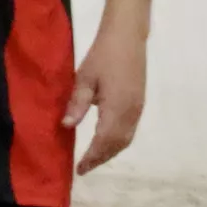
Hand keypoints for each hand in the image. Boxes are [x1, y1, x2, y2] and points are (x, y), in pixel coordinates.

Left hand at [67, 28, 145, 172]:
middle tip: (84, 168)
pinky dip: (118, 142)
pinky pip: (130, 130)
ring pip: (126, 138)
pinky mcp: (139, 103)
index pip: (104, 140)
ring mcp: (138, 108)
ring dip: (110, 152)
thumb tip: (66, 126)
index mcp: (117, 107)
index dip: (92, 156)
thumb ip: (77, 103)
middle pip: (118, 144)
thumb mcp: (84, 78)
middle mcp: (131, 111)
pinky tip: (105, 142)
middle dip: (101, 158)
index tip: (80, 169)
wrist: (127, 37)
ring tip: (93, 159)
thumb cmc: (102, 55)